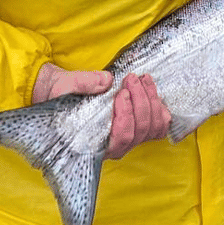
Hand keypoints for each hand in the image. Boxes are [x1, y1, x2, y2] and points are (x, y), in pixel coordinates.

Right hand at [32, 63, 170, 159]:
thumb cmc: (64, 94)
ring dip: (151, 100)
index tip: (121, 93)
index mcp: (96, 143)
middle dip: (140, 100)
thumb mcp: (66, 86)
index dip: (126, 116)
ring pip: (153, 127)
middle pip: (140, 130)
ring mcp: (130, 138)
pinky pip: (159, 125)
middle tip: (132, 78)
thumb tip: (107, 80)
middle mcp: (116, 146)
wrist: (64, 92)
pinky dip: (160, 107)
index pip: (121, 138)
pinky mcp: (139, 128)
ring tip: (142, 79)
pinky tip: (151, 89)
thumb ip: (84, 84)